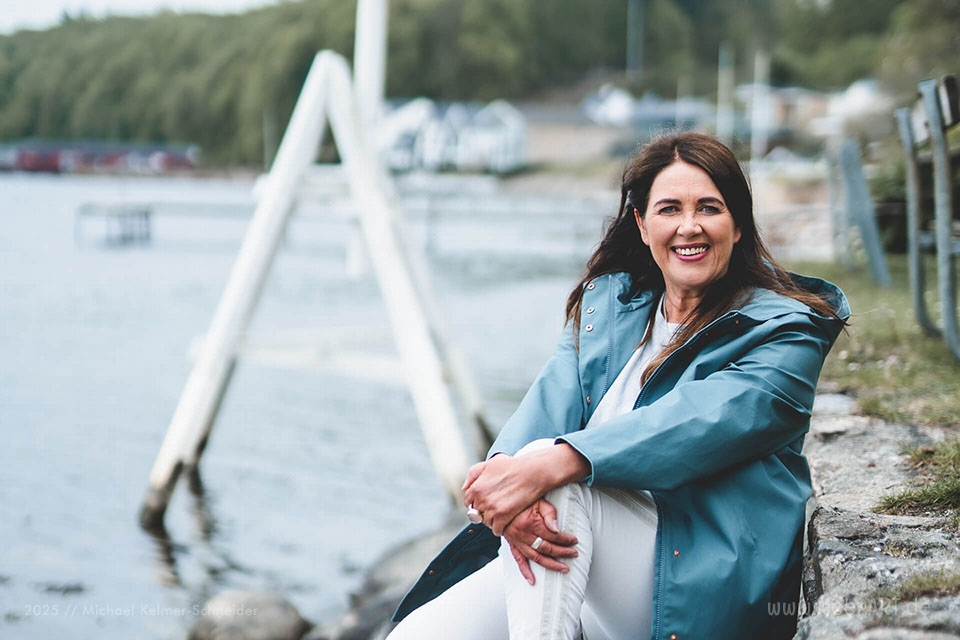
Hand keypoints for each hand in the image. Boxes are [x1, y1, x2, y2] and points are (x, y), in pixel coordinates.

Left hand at [462, 444, 590, 536]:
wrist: (532, 472)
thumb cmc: (513, 466)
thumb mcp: (489, 464)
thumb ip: (474, 474)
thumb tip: (465, 487)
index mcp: (476, 487)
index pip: (468, 502)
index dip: (477, 502)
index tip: (485, 503)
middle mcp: (481, 499)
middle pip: (478, 513)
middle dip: (485, 512)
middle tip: (495, 508)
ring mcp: (492, 509)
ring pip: (487, 522)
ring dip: (493, 520)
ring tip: (501, 515)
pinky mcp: (503, 517)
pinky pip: (496, 530)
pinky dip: (500, 528)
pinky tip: (505, 522)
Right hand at [503, 499, 577, 584]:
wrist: (502, 501)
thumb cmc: (523, 500)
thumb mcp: (539, 501)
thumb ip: (549, 514)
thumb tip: (557, 529)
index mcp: (531, 523)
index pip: (553, 535)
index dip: (566, 539)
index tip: (575, 541)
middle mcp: (524, 535)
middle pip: (547, 548)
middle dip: (562, 552)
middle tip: (574, 554)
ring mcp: (517, 541)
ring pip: (536, 557)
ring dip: (551, 565)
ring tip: (564, 569)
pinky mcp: (512, 544)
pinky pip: (518, 560)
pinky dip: (525, 571)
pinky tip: (532, 580)